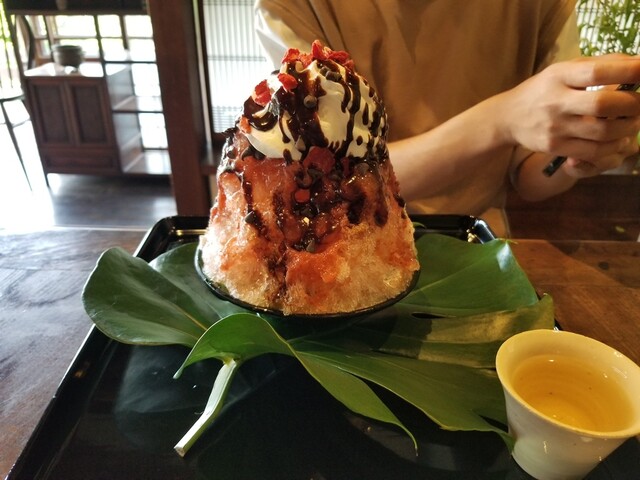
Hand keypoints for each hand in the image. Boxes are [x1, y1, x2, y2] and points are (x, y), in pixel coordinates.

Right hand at [497, 54, 639, 175]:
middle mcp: (555, 101)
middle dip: (632, 104)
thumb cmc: (545, 89)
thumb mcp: (564, 69)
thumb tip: (637, 63)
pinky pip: (592, 152)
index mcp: (559, 76)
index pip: (597, 72)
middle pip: (602, 104)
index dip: (628, 72)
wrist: (508, 117)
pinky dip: (613, 147)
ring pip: (602, 132)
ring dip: (627, 128)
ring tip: (633, 123)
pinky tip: (619, 140)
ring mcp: (554, 127)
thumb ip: (600, 64)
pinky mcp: (554, 147)